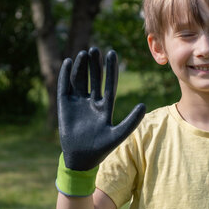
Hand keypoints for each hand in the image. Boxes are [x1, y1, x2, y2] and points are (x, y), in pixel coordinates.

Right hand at [58, 47, 145, 170]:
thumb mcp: (118, 134)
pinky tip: (68, 62)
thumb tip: (143, 105)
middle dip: (95, 64)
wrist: (81, 159)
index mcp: (104, 106)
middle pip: (94, 78)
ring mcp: (77, 103)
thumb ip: (131, 121)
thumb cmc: (102, 148)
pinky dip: (65, 75)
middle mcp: (91, 102)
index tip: (112, 53)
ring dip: (81, 66)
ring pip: (79, 80)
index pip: (108, 83)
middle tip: (96, 49)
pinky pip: (65, 87)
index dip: (110, 69)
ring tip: (84, 53)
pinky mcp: (64, 106)